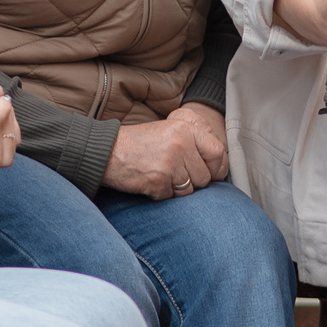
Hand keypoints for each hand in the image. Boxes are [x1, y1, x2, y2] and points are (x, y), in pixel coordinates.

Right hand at [105, 104, 228, 197]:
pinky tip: (149, 181)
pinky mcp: (158, 181)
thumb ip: (193, 144)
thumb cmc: (138, 143)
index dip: (215, 167)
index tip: (209, 172)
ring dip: (176, 188)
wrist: (107, 151)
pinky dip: (161, 194)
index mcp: (186, 129)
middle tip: (173, 172)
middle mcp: (181, 145)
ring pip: (189, 190)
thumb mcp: (168, 131)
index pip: (217, 152)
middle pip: (204, 177)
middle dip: (191, 181)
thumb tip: (219, 165)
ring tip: (159, 174)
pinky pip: (171, 197)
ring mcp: (170, 164)